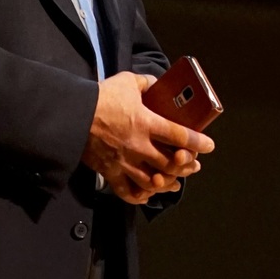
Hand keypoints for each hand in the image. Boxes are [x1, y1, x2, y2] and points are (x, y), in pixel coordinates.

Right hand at [82, 72, 214, 205]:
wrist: (71, 116)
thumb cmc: (100, 97)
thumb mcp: (126, 82)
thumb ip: (146, 84)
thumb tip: (158, 86)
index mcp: (145, 123)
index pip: (179, 135)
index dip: (198, 142)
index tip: (209, 145)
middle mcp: (138, 146)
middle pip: (170, 163)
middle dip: (186, 166)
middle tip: (193, 164)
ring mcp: (124, 163)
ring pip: (154, 182)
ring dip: (168, 183)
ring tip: (175, 182)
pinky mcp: (110, 173)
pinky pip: (128, 192)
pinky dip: (140, 196)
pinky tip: (148, 194)